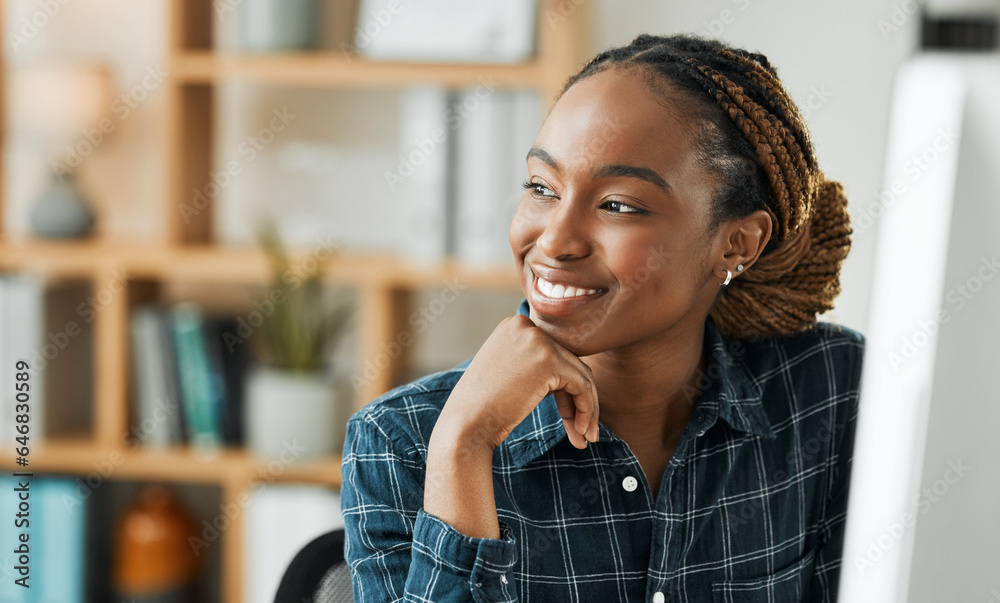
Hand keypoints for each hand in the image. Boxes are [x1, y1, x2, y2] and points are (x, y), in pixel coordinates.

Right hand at [438, 314, 599, 451]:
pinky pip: (582, 386)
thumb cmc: (481, 408)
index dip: (564, 389)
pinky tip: (580, 432)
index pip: (555, 354)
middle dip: (579, 400)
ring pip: (581, 374)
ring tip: (586, 438)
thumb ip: (534, 364)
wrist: (465, 425)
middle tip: (582, 433)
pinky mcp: (549, 359)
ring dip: (587, 408)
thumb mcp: (507, 373)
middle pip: (570, 363)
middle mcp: (526, 326)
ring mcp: (538, 340)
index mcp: (514, 326)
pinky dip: (587, 409)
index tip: (568, 418)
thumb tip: (573, 375)